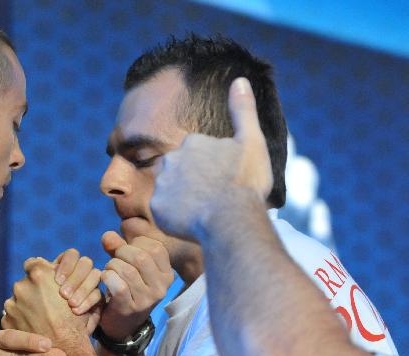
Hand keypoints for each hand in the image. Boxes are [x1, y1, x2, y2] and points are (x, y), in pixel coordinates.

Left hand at [3, 257, 99, 343]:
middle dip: (33, 293)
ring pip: (18, 300)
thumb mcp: (79, 291)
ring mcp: (11, 302)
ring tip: (41, 321)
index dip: (40, 273)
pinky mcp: (6, 319)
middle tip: (46, 307)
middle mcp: (22, 284)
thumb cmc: (76, 321)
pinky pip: (13, 316)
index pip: (34, 263)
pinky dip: (21, 322)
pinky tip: (33, 329)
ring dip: (27, 308)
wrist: (66, 351)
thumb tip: (52, 271)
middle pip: (25, 283)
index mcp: (40, 273)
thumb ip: (61, 277)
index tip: (45, 284)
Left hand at [98, 232, 172, 339]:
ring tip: (109, 270)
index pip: (156, 247)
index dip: (136, 243)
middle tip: (114, 259)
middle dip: (121, 252)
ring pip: (128, 270)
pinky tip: (105, 278)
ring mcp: (147, 299)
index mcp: (166, 273)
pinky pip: (119, 285)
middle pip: (141, 257)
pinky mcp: (130, 308)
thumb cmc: (127, 287)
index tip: (127, 248)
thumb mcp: (128, 264)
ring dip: (112, 265)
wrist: (122, 323)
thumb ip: (119, 246)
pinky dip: (107, 277)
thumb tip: (108, 236)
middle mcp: (161, 287)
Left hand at [150, 77, 272, 239]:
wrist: (230, 218)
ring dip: (184, 200)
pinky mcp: (156, 207)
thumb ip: (243, 110)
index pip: (198, 156)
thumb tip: (239, 80)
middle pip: (182, 172)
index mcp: (193, 142)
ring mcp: (162, 183)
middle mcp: (172, 158)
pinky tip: (193, 222)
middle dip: (194, 184)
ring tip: (205, 211)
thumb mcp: (252, 141)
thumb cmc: (245, 182)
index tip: (224, 182)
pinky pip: (164, 213)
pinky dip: (176, 218)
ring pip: (172, 192)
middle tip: (214, 199)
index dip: (213, 170)